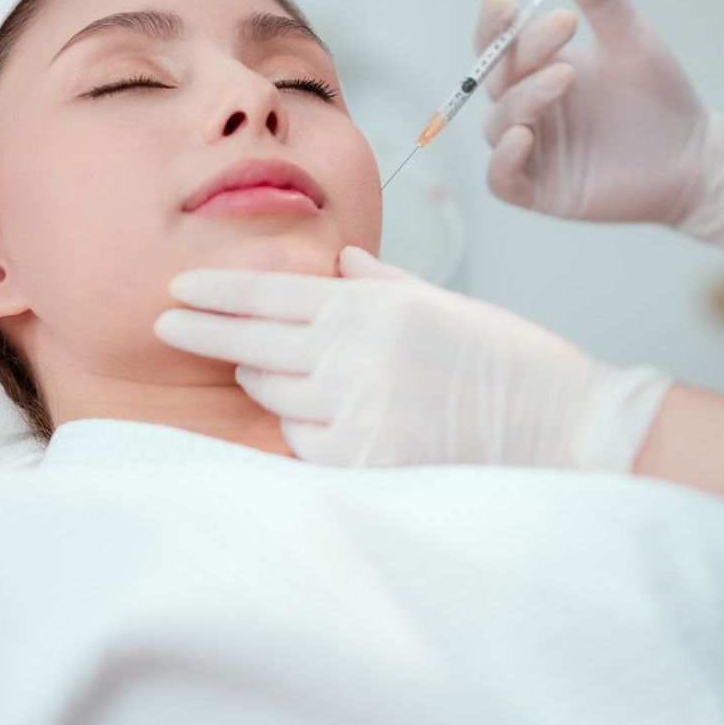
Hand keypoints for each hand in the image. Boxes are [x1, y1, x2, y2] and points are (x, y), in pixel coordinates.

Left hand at [153, 246, 673, 470]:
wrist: (558, 421)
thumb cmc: (504, 357)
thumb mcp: (442, 301)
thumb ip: (380, 283)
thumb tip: (341, 263)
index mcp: (371, 306)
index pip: (268, 293)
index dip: (214, 291)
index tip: (177, 289)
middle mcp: (354, 353)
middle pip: (250, 342)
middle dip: (202, 332)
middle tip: (165, 324)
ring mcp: (356, 409)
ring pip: (274, 394)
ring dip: (266, 382)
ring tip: (274, 373)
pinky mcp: (364, 461)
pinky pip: (304, 443)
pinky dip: (305, 430)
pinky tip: (329, 421)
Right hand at [481, 0, 723, 262]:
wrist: (696, 157)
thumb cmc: (662, 100)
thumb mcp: (632, 40)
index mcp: (540, 69)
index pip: (500, 44)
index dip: (495, 23)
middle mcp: (529, 108)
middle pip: (494, 79)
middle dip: (517, 52)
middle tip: (559, 27)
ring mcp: (532, 151)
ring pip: (499, 123)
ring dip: (524, 97)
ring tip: (565, 78)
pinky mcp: (540, 191)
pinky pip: (501, 178)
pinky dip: (505, 158)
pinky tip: (525, 136)